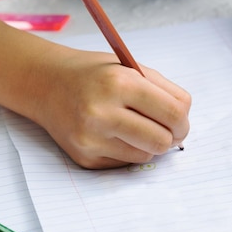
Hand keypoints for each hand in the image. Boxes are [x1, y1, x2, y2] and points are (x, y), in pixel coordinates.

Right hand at [30, 50, 190, 168]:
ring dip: (149, 144)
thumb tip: (184, 122)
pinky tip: (114, 134)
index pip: (173, 113)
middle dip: (171, 137)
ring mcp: (91, 138)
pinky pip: (126, 163)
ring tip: (136, 127)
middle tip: (168, 131)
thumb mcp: (132, 68)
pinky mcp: (85, 157)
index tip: (181, 123)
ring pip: (146, 155)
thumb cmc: (96, 75)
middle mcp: (102, 112)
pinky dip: (128, 150)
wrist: (47, 84)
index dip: (184, 121)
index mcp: (120, 83)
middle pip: (162, 140)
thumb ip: (165, 92)